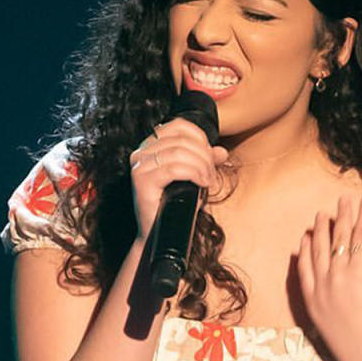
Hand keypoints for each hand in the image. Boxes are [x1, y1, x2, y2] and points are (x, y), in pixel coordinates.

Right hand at [129, 119, 227, 240]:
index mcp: (150, 145)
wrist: (159, 234)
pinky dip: (194, 174)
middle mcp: (141, 152)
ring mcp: (139, 166)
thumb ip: (205, 162)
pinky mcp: (142, 181)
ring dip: (201, 166)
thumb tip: (222, 152)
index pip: (179, 126)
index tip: (211, 157)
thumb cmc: (173, 206)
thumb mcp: (193, 178)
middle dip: (204, 156)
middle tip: (212, 174)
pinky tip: (202, 184)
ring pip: (179, 153)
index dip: (200, 138)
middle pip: (181, 140)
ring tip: (208, 181)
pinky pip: (174, 169)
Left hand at [296, 193, 361, 360]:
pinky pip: (303, 273)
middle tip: (344, 199)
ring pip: (317, 251)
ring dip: (319, 231)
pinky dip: (303, 255)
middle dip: (342, 216)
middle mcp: (338, 276)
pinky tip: (304, 242)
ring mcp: (321, 289)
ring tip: (321, 216)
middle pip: (338, 237)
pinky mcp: (311, 303)